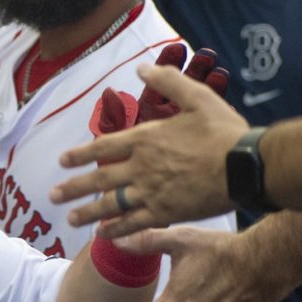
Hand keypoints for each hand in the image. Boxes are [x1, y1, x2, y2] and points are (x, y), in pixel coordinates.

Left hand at [51, 57, 242, 237]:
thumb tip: (141, 67)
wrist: (248, 166)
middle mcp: (142, 167)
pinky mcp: (167, 212)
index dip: (80, 155)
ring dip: (88, 212)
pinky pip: (134, 223)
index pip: (103, 148)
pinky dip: (117, 229)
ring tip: (70, 218)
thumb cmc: (225, 131)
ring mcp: (152, 192)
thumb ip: (167, 81)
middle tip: (53, 196)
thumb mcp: (197, 97)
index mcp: (146, 139)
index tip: (63, 161)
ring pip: (112, 204)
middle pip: (100, 179)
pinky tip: (103, 234)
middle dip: (73, 188)